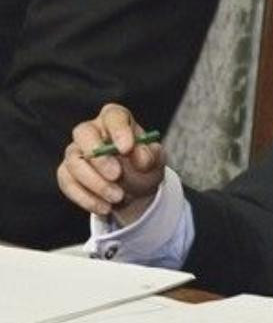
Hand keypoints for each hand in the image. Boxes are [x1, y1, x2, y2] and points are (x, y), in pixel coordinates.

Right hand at [57, 103, 165, 226]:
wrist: (133, 189)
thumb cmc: (144, 166)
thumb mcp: (155, 160)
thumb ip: (152, 156)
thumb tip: (142, 159)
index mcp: (116, 119)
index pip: (113, 116)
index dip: (119, 130)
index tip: (127, 149)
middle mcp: (92, 130)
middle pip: (84, 133)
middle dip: (99, 157)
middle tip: (116, 175)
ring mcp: (76, 151)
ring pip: (74, 161)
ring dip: (95, 183)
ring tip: (118, 197)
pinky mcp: (67, 172)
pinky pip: (68, 182)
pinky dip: (86, 197)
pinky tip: (105, 207)